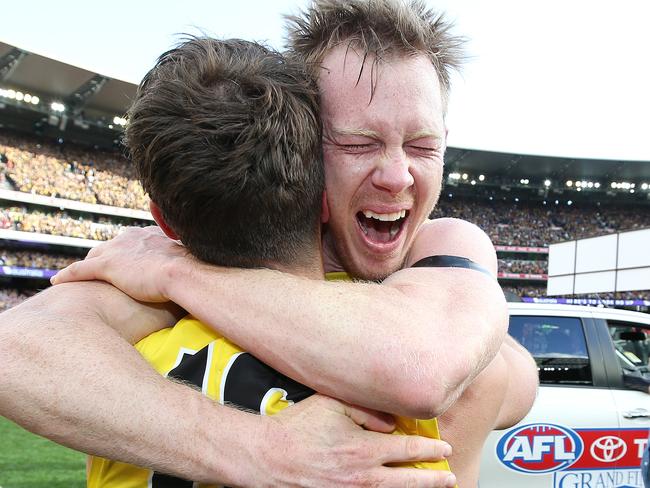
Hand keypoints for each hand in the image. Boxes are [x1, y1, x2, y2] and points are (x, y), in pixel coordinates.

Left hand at [51, 226, 190, 302]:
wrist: (186, 272)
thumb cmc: (195, 270)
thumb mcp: (190, 260)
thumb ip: (185, 262)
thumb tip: (196, 271)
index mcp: (150, 234)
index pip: (131, 242)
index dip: (126, 252)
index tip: (126, 260)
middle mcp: (131, 237)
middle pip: (110, 247)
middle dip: (104, 257)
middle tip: (100, 270)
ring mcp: (118, 250)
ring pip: (93, 257)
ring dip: (86, 265)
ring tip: (78, 275)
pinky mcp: (107, 266)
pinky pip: (80, 270)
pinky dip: (68, 274)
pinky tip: (57, 280)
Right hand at [251, 395, 456, 487]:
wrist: (269, 457)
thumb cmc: (297, 428)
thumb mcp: (332, 404)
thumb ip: (366, 409)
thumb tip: (390, 423)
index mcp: (363, 449)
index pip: (408, 450)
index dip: (430, 451)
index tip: (442, 450)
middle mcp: (362, 476)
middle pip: (409, 480)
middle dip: (432, 479)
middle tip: (448, 477)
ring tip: (429, 487)